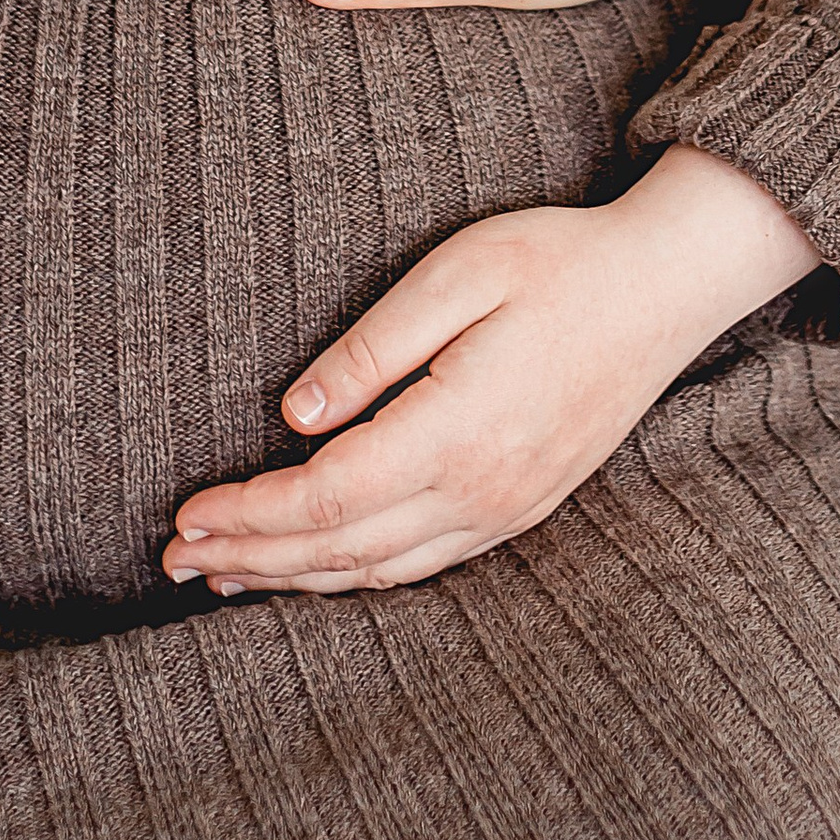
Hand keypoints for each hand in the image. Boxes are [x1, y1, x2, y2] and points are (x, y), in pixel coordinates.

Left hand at [162, 146, 817, 593]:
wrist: (665, 289)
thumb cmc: (558, 262)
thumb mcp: (459, 274)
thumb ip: (373, 347)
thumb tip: (293, 415)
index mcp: (460, 429)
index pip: (327, 496)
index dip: (249, 514)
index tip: (185, 511)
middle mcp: (482, 489)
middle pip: (341, 548)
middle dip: (251, 558)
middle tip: (174, 558)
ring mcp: (506, 509)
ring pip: (378, 570)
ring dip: (295, 577)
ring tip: (223, 575)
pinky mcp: (520, 508)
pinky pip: (420, 564)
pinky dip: (353, 574)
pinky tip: (318, 566)